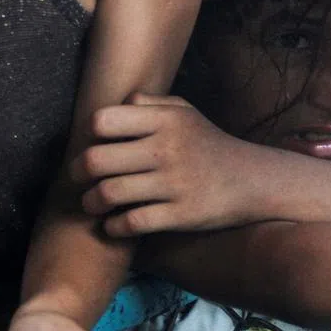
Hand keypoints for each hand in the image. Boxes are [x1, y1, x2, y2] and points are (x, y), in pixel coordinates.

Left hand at [73, 93, 252, 235]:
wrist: (252, 180)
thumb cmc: (209, 144)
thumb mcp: (186, 113)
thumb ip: (149, 103)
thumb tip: (113, 106)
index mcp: (166, 120)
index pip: (103, 121)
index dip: (90, 135)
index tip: (94, 145)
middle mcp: (168, 149)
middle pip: (96, 160)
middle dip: (78, 173)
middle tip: (79, 179)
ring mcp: (175, 184)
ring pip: (109, 193)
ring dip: (91, 203)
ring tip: (93, 203)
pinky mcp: (182, 215)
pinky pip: (132, 223)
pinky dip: (114, 227)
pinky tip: (115, 224)